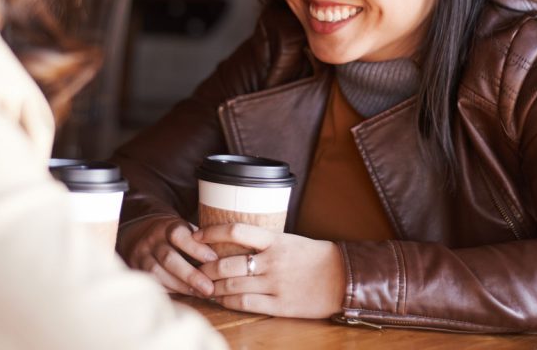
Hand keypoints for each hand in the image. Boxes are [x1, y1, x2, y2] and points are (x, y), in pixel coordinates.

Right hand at [117, 215, 217, 296]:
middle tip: (209, 288)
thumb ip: (200, 240)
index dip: (196, 248)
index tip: (214, 259)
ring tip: (201, 294)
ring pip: (158, 273)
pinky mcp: (136, 269)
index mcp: (166, 226)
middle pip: (169, 258)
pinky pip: (153, 282)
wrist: (138, 234)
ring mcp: (141, 255)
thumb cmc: (172, 235)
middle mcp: (151, 240)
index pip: (178, 235)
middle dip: (190, 275)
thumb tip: (225, 257)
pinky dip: (171, 290)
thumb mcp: (184, 229)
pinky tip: (186, 294)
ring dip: (181, 286)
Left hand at [194, 223, 345, 318]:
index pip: (236, 230)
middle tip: (193, 269)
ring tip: (202, 287)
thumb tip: (234, 241)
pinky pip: (246, 304)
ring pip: (233, 286)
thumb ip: (264, 242)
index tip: (195, 235)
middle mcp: (273, 261)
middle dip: (205, 268)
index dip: (211, 232)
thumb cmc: (314, 257)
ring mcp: (276, 284)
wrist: (343, 278)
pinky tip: (221, 300)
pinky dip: (229, 302)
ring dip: (213, 287)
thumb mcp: (289, 241)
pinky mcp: (280, 305)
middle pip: (227, 264)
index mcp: (275, 240)